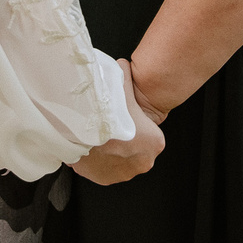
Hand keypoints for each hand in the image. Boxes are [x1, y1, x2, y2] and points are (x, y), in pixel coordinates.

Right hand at [72, 58, 163, 185]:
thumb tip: (123, 64)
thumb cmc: (110, 108)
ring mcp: (122, 173)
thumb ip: (126, 77)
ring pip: (117, 159)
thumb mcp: (123, 87)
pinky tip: (89, 144)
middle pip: (133, 148)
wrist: (87, 126)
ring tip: (97, 134)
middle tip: (109, 125)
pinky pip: (101, 168)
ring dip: (109, 149)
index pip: (149, 134)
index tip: (122, 117)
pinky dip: (96, 159)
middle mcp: (142, 163)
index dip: (135, 123)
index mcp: (155, 143)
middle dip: (123, 138)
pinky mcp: (104, 178)